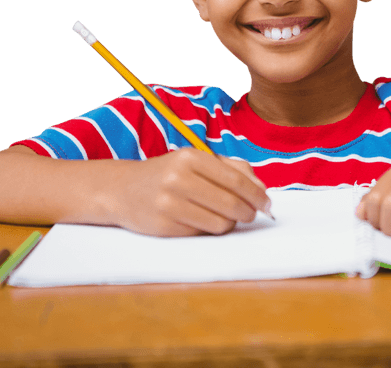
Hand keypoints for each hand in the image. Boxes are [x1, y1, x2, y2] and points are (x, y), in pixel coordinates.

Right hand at [104, 148, 270, 237]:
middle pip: (231, 204)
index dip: (257, 195)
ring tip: (224, 216)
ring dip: (230, 223)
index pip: (236, 180)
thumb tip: (261, 188)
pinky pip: (202, 233)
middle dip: (249, 212)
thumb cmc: (168, 174)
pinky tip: (201, 219)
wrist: (123, 190)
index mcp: (190, 157)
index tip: (267, 203)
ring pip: (220, 223)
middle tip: (251, 214)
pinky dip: (209, 229)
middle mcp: (178, 179)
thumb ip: (232, 168)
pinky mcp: (164, 226)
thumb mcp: (196, 161)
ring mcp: (169, 204)